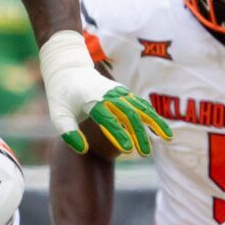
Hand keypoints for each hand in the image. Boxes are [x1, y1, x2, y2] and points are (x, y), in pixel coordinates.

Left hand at [38, 31, 171, 154]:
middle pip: (129, 115)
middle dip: (139, 134)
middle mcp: (108, 95)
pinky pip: (140, 104)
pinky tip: (161, 127)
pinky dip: (152, 115)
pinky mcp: (123, 92)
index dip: (119, 133)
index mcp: (92, 100)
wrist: (68, 69)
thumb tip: (83, 150)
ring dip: (153, 123)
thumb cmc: (61, 96)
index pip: (108, 119)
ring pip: (140, 107)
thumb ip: (68, 132)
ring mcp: (118, 92)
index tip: (128, 149)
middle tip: (145, 154)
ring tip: (167, 138)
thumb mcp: (57, 114)